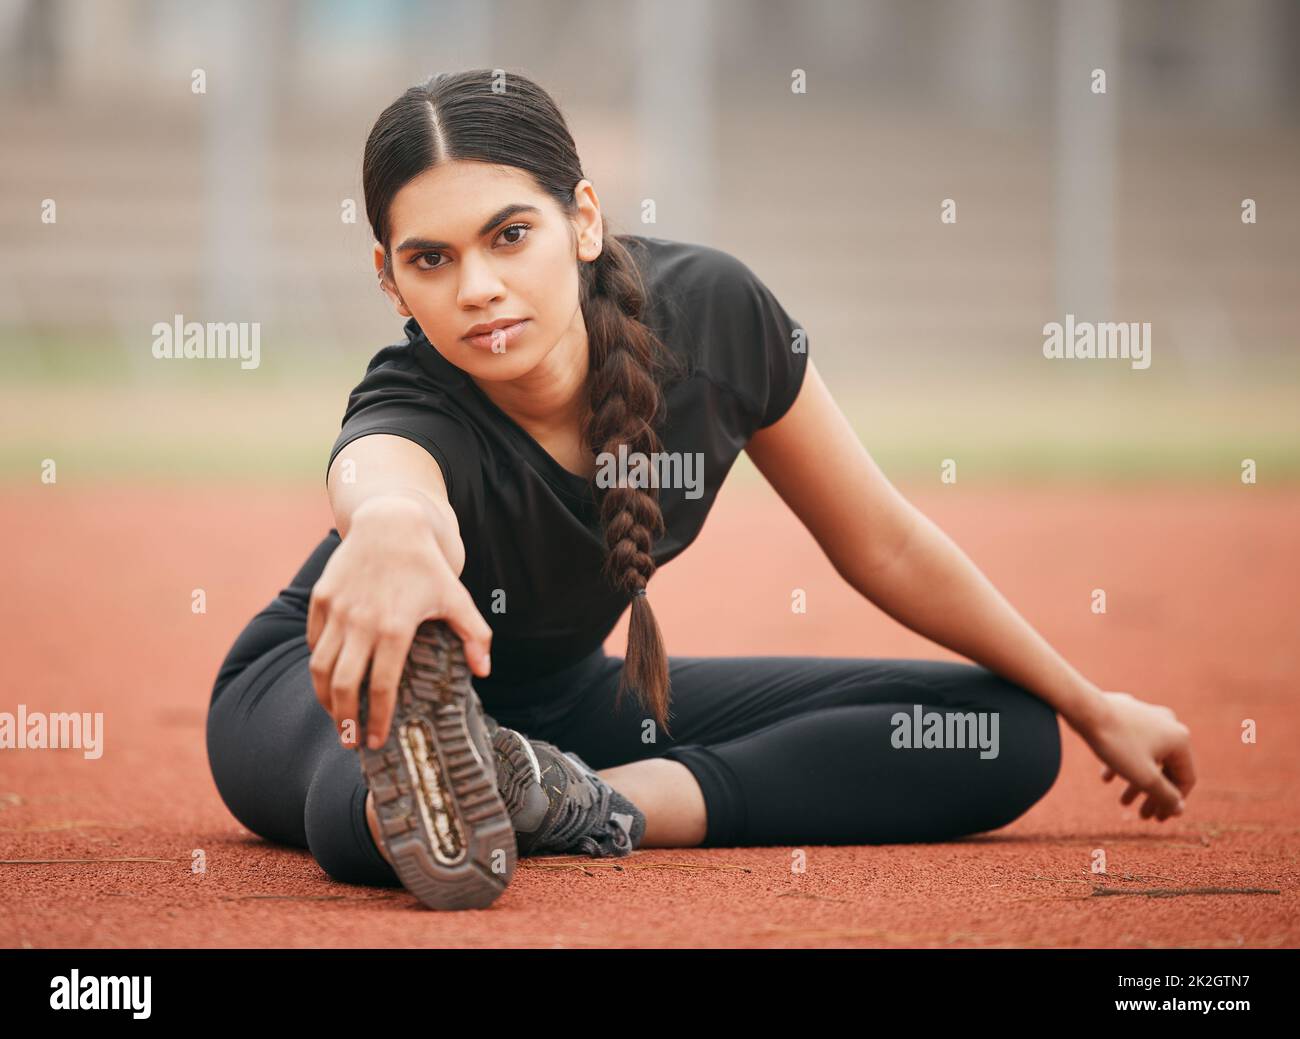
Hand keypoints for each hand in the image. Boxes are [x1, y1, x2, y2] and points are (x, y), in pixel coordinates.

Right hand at [305, 497, 492, 751]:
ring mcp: (336, 610)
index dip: (378, 719)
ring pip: (321, 667)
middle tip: (351, 741)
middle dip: (345, 719)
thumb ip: (475, 635)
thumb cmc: (427, 565)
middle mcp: (360, 622)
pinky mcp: (321, 599)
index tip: (376, 741)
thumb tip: (484, 671)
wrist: (390, 522)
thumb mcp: (457, 598)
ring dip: (326, 698)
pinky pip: (314, 642)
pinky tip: (329, 680)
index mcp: (395, 628)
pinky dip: (318, 665)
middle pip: (344, 685)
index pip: (382, 687)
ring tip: (336, 717)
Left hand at [1077, 690, 1195, 821]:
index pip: (1185, 779)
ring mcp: (1147, 716)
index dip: (1173, 802)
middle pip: (1165, 769)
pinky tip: (1105, 778)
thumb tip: (1179, 809)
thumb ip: (1165, 795)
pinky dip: (1121, 762)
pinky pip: (1129, 744)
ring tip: (1122, 803)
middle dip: (1152, 794)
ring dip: (1136, 782)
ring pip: (1146, 757)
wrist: (1084, 708)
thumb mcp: (1144, 777)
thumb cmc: (1116, 743)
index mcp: (1180, 739)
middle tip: (1142, 816)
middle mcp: (1168, 724)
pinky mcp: (1127, 713)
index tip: (1159, 819)